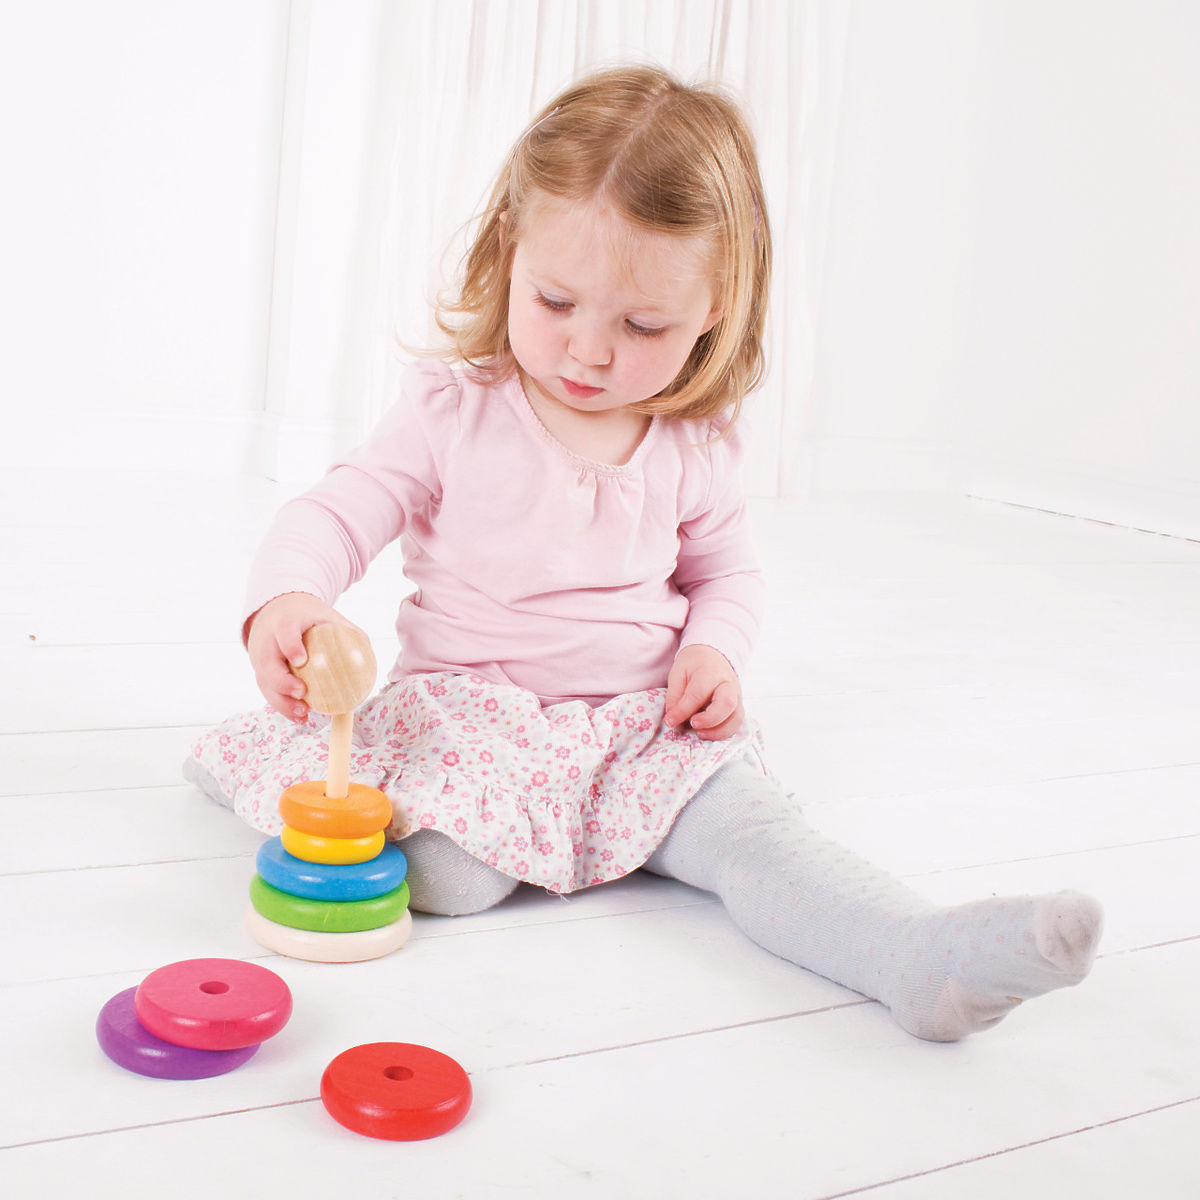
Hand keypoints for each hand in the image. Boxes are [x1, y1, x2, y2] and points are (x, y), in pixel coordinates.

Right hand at [245, 593, 364, 722]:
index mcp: (285, 622)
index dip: (290, 646)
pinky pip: (268, 692)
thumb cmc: (307, 617)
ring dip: (282, 701)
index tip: (301, 660)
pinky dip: (283, 706)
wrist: (275, 611)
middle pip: (267, 663)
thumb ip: (347, 630)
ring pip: (265, 683)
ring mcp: (258, 658)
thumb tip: (368, 652)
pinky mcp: (259, 673)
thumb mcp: (325, 615)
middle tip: (301, 693)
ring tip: (303, 713)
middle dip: (282, 681)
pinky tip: (299, 717)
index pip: (284, 632)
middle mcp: (267, 641)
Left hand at [664, 644, 744, 740]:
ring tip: (700, 734)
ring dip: (719, 731)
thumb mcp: (678, 674)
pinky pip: (737, 723)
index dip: (683, 710)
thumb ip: (674, 696)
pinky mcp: (739, 705)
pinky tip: (709, 734)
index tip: (670, 721)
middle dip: (709, 719)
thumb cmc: (693, 665)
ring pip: (736, 717)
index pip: (698, 693)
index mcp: (710, 672)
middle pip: (726, 703)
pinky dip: (725, 733)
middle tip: (692, 725)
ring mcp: (737, 695)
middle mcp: (728, 683)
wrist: (712, 655)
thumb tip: (672, 719)